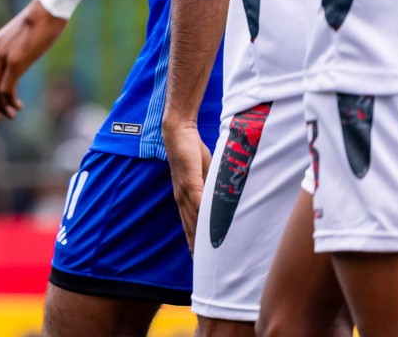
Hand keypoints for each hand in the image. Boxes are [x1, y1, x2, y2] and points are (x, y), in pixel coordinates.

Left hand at [0, 0, 66, 120]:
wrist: (48, 9)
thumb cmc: (38, 23)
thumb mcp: (17, 39)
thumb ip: (10, 52)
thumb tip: (14, 67)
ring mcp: (2, 57)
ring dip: (0, 108)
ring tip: (11, 115)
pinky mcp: (16, 61)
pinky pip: (6, 89)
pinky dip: (10, 102)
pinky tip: (19, 106)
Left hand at [162, 117, 211, 250]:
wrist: (178, 132)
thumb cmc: (191, 153)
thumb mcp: (203, 174)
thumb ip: (208, 188)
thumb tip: (219, 201)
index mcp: (185, 197)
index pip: (189, 225)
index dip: (193, 242)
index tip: (197, 259)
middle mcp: (182, 197)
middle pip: (190, 227)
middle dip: (195, 246)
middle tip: (201, 265)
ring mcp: (185, 189)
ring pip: (193, 217)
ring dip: (199, 235)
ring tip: (207, 252)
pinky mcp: (190, 180)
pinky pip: (198, 199)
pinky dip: (203, 213)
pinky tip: (207, 225)